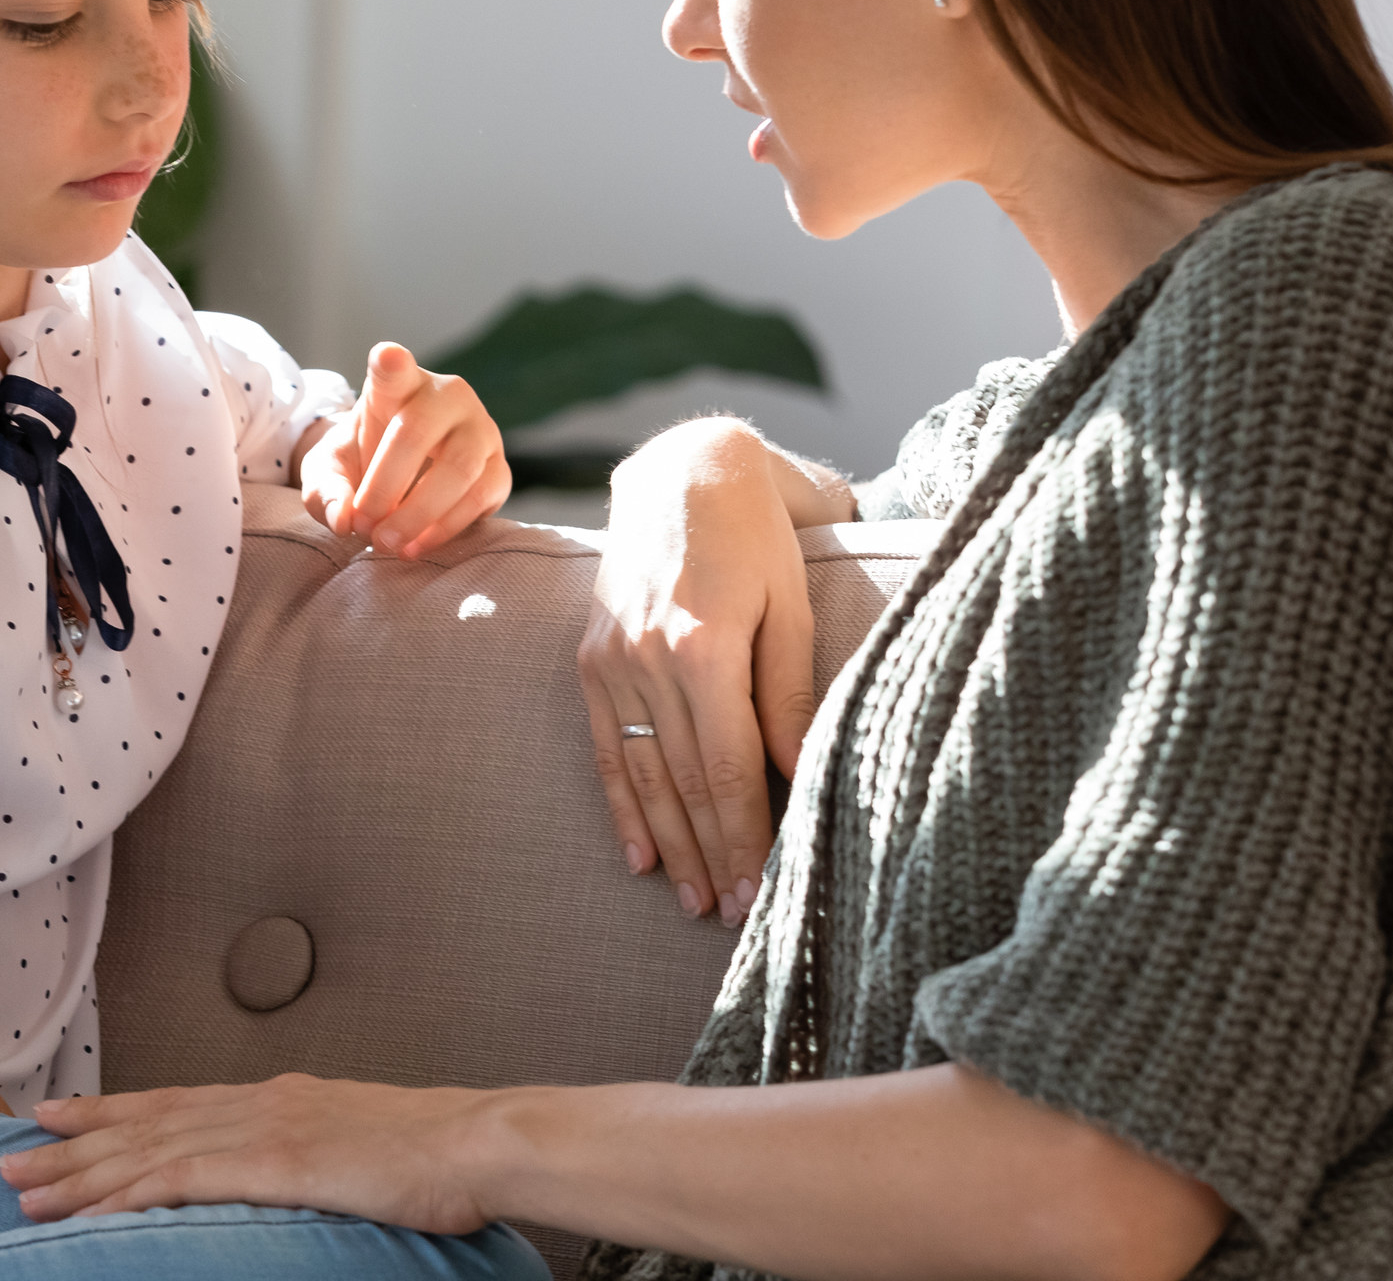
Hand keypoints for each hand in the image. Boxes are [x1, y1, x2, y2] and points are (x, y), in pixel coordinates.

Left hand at [0, 1075, 497, 1230]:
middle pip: (145, 1124)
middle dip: (73, 1144)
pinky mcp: (273, 1163)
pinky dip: (129, 1193)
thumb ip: (311, 1151)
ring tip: (25, 1188)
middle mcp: (258, 1103)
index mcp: (277, 1099)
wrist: (477, 1142)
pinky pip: (184, 1180)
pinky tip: (92, 1209)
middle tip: (11, 1157)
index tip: (59, 1116)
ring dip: (81, 1173)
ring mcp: (263, 1129)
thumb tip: (291, 1168)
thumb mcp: (357, 1143)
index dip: (110, 1111)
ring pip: (149, 1150)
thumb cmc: (435, 1154)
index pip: (174, 1103)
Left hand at [299, 343, 511, 558]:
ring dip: (418, 514)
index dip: (391, 362)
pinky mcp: (500, 467)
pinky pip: (481, 497)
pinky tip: (415, 546)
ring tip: (386, 543)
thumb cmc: (363, 461)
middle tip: (363, 526)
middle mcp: (446, 397)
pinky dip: (445, 528)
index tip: (387, 357)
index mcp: (398, 384)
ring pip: (459, 469)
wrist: (401, 478)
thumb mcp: (330, 472)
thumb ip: (325, 492)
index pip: (394, 367)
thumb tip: (344, 519)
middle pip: (418, 432)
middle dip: (385, 486)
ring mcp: (480, 429)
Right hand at [582, 421, 816, 925]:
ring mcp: (610, 658)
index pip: (727, 767)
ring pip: (640, 773)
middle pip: (682, 781)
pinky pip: (603, 745)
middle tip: (736, 918)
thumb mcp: (789, 607)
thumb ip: (790, 695)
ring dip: (668, 843)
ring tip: (695, 900)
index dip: (745, 836)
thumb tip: (802, 777)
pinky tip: (638, 855)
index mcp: (704, 646)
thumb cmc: (756, 539)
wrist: (680, 475)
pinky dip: (620, 804)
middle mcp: (647, 657)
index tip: (764, 892)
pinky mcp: (590, 657)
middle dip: (712, 854)